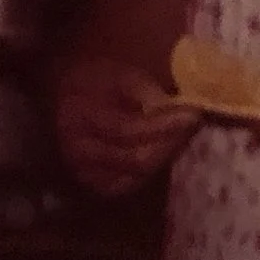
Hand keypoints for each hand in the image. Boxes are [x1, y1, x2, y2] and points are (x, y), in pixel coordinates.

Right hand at [55, 55, 199, 196]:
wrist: (64, 99)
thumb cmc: (97, 82)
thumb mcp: (121, 75)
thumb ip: (145, 91)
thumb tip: (172, 110)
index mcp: (82, 116)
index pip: (129, 130)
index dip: (165, 125)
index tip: (193, 113)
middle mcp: (80, 150)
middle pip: (136, 158)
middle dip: (172, 142)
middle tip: (195, 123)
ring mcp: (84, 172)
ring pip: (137, 175)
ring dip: (166, 155)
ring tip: (183, 134)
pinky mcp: (93, 183)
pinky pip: (128, 185)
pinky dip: (150, 170)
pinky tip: (164, 150)